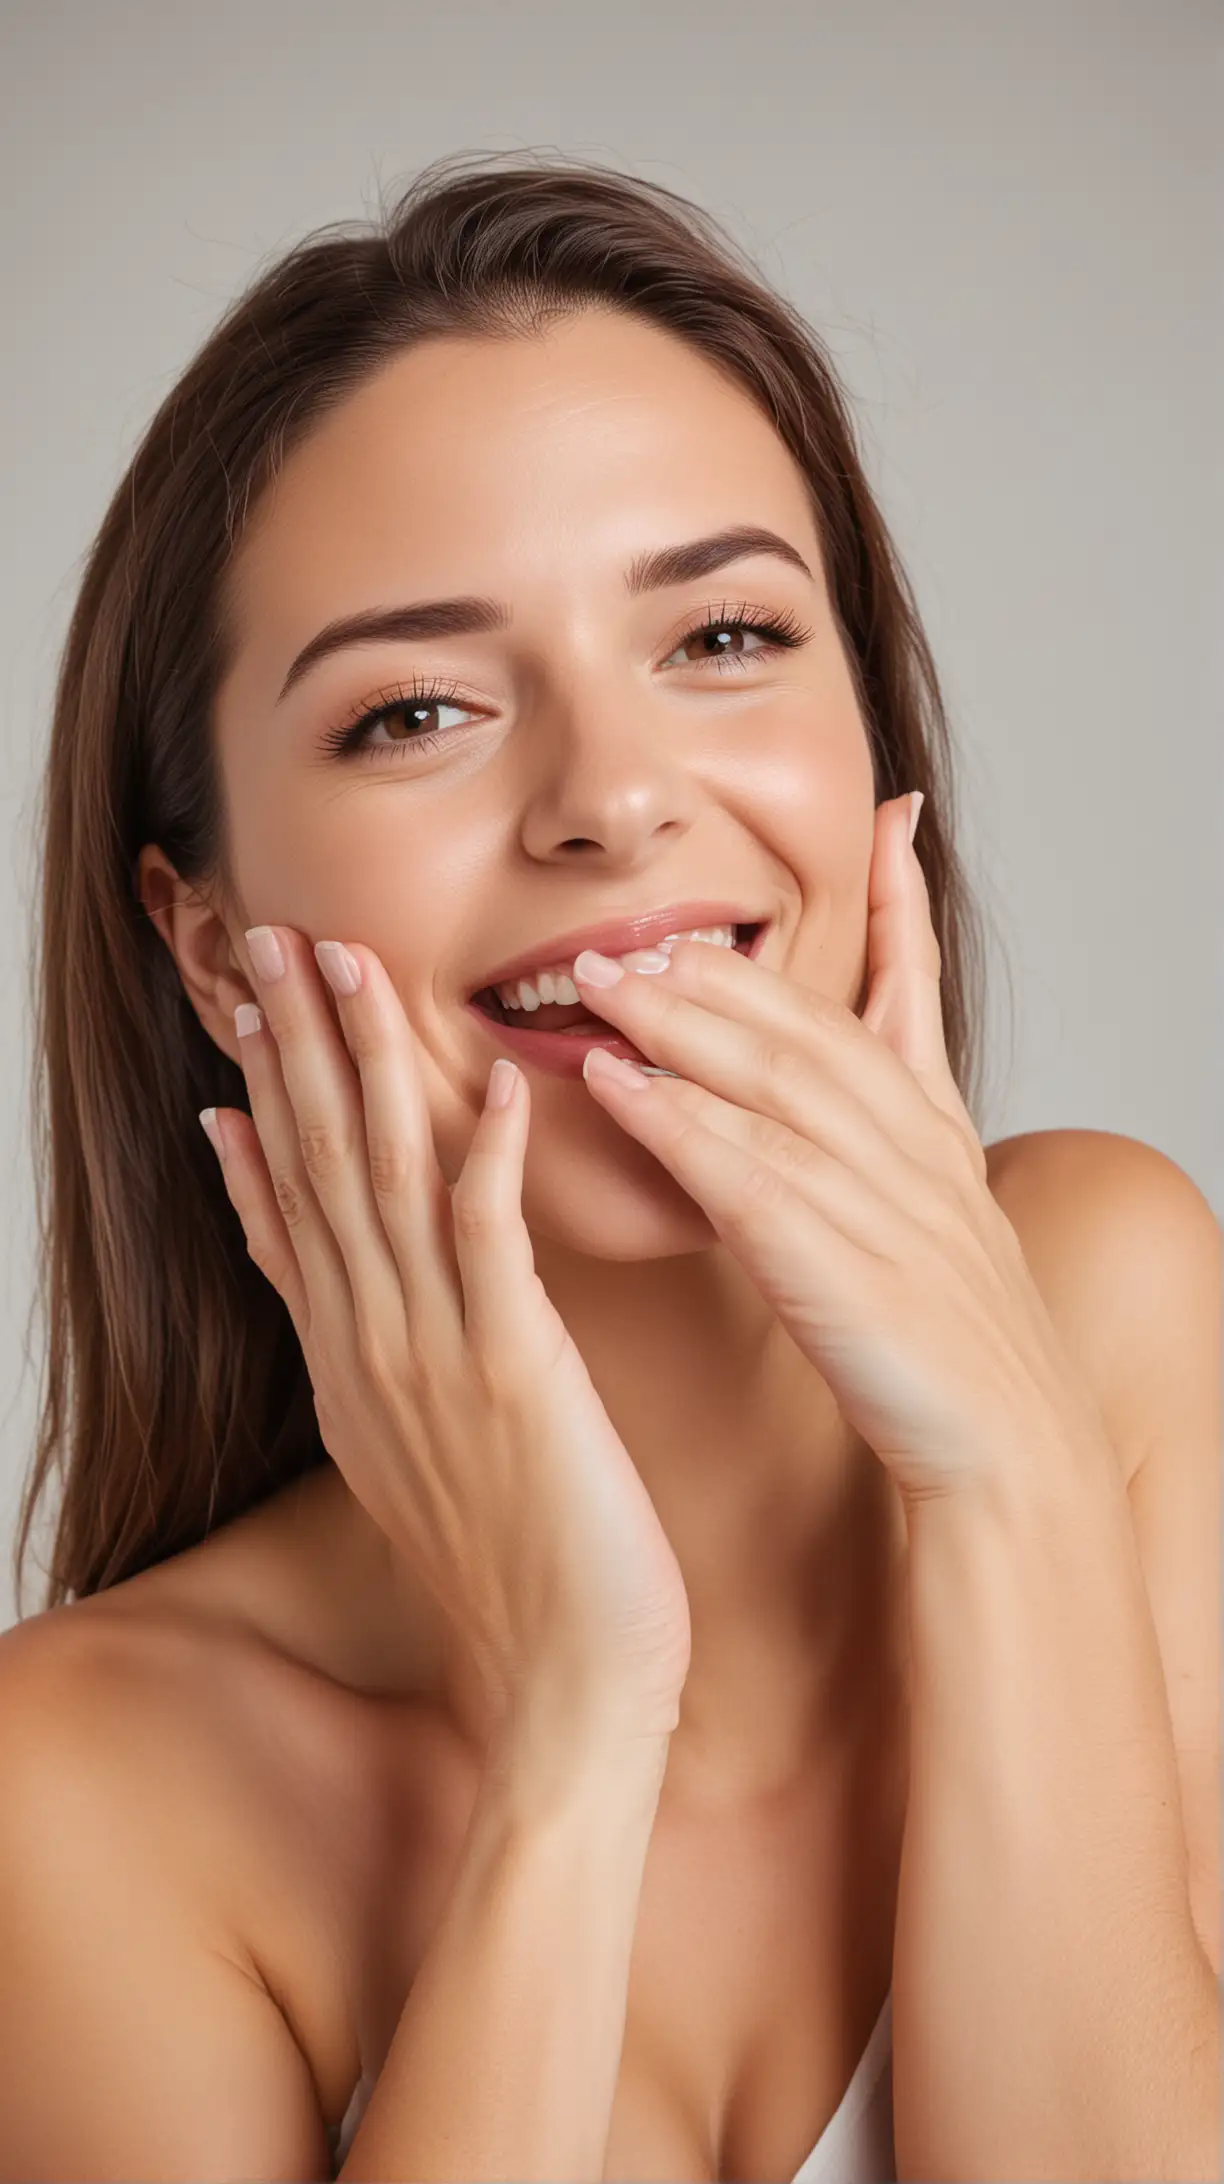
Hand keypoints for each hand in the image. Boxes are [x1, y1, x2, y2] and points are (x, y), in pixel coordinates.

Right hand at [200, 929, 691, 1755]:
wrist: (560, 1682)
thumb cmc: (514, 1564)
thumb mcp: (406, 1447)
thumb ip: (367, 1351)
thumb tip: (328, 1281)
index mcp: (348, 1358)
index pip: (287, 1200)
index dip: (262, 1095)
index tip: (239, 1007)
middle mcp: (369, 1345)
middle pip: (316, 1167)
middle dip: (291, 1046)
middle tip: (270, 940)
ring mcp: (431, 1358)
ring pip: (384, 1181)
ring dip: (367, 1065)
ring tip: (352, 966)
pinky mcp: (513, 1375)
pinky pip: (490, 1245)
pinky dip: (485, 1161)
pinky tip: (493, 1084)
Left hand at [572, 793, 1107, 1504]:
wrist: (1007, 1445)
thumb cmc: (949, 1330)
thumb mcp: (941, 1203)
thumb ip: (898, 1124)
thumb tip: (866, 1066)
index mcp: (936, 1129)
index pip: (895, 997)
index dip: (879, 912)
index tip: (860, 834)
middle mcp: (912, 1149)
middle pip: (805, 1030)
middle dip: (713, 972)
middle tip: (627, 932)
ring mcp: (881, 1204)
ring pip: (771, 1086)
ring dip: (679, 1027)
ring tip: (597, 983)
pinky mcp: (839, 1268)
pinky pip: (745, 1177)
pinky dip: (677, 1124)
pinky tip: (614, 1089)